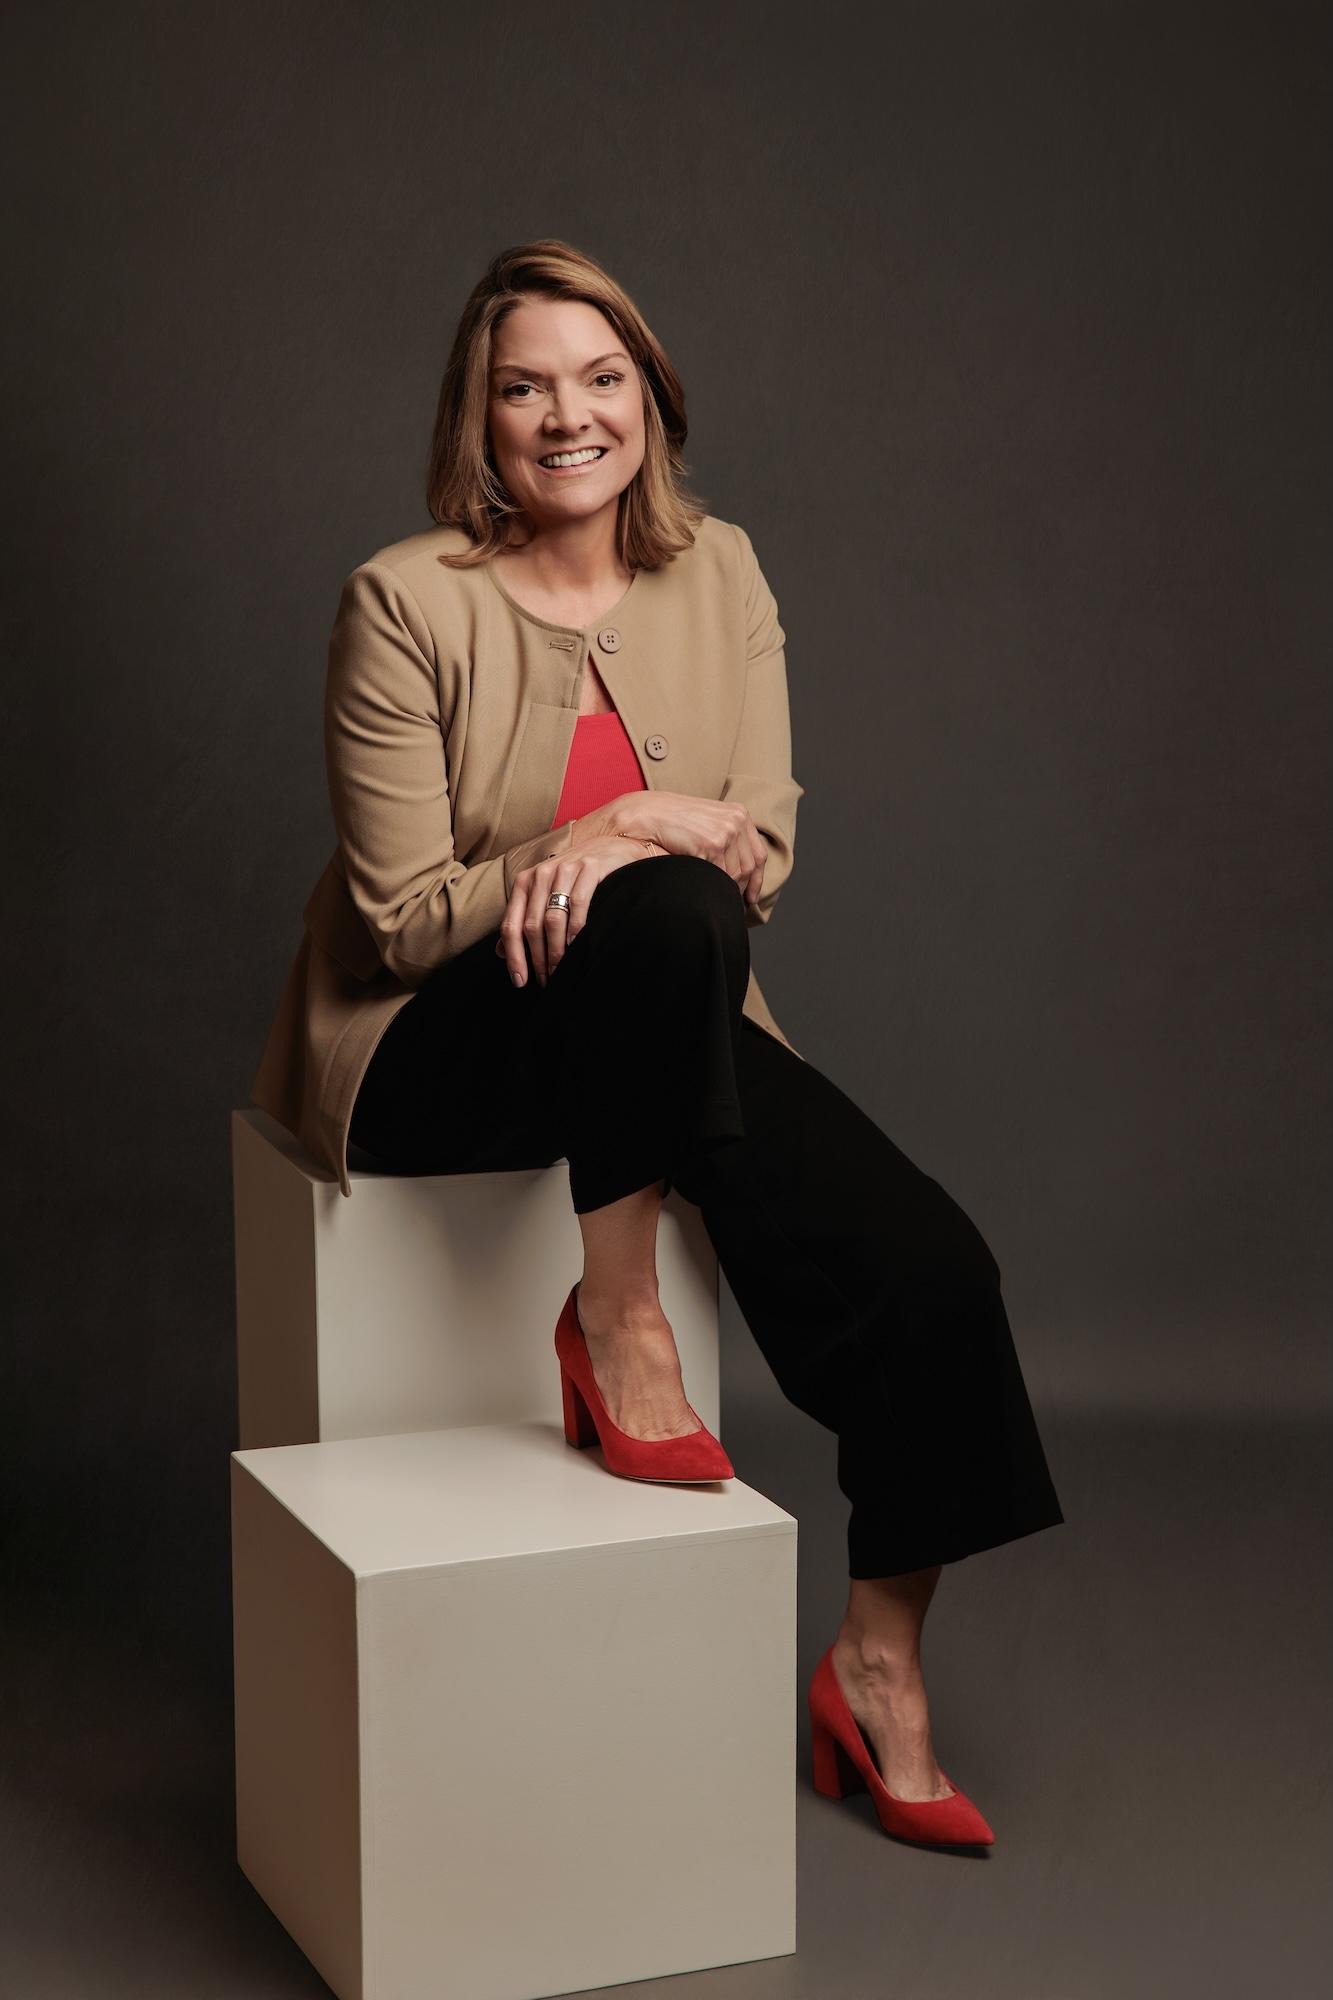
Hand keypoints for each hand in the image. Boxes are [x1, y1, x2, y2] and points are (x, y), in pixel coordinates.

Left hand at [494, 829, 664, 987]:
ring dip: (556, 950)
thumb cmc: (577, 876)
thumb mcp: (546, 893)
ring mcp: (565, 869)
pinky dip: (576, 929)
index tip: (520, 981)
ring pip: (552, 918)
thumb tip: (501, 953)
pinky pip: (578, 904)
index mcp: (525, 882)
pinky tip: (578, 945)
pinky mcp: (590, 868)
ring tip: (562, 969)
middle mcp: (541, 874)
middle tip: (547, 980)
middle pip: (531, 926)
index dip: (514, 956)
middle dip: (537, 958)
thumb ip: (524, 919)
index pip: (511, 925)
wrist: (613, 844)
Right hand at [605, 792, 768, 912]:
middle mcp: (736, 822)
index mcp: (739, 814)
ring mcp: (724, 833)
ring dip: (723, 890)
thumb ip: (725, 839)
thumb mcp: (708, 823)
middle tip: (732, 905)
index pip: (758, 854)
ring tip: (714, 899)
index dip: (757, 880)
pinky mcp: (709, 845)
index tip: (751, 897)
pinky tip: (702, 890)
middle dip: (740, 889)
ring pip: (733, 875)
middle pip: (747, 867)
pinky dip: (709, 885)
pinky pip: (716, 875)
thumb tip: (739, 872)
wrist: (648, 814)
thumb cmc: (673, 820)